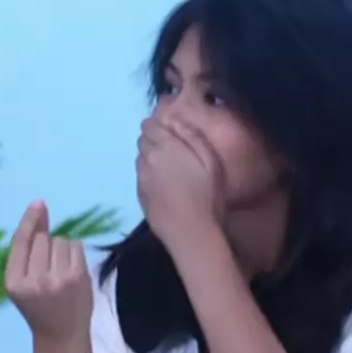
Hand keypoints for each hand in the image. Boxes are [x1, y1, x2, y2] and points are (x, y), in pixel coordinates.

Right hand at [5, 201, 93, 348]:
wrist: (61, 335)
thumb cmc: (39, 305)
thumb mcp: (22, 282)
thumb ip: (27, 249)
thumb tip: (39, 208)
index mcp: (13, 282)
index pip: (21, 241)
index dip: (30, 220)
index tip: (39, 203)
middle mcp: (34, 280)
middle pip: (43, 238)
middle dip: (47, 243)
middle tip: (49, 266)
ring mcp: (57, 279)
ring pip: (61, 240)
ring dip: (62, 248)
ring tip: (60, 270)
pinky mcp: (78, 277)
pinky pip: (77, 246)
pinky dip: (75, 252)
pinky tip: (72, 269)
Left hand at [136, 115, 225, 250]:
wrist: (191, 233)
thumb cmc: (207, 197)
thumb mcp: (211, 163)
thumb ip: (193, 137)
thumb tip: (176, 119)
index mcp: (166, 147)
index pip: (150, 124)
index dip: (158, 124)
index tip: (169, 129)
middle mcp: (148, 159)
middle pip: (143, 139)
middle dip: (153, 138)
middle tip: (171, 147)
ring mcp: (141, 177)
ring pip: (140, 157)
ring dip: (150, 156)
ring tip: (168, 166)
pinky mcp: (139, 194)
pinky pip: (141, 175)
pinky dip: (149, 173)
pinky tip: (164, 184)